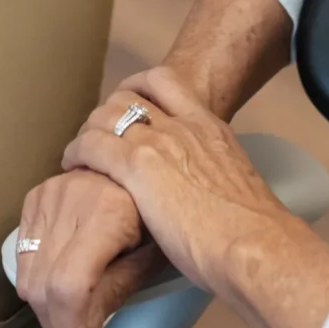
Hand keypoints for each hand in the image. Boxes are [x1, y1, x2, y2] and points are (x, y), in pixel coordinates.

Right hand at [12, 169, 171, 327]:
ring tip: (76, 321)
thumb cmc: (159, 215)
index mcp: (107, 213)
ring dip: (48, 310)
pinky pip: (23, 254)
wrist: (150, 163)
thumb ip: (113, 295)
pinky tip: (63, 290)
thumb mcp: (149, 257)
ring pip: (27, 275)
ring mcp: (50, 192)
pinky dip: (38, 282)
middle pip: (43, 286)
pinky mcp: (37, 195)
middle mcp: (72, 197)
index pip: (68, 287)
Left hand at [62, 66, 308, 302]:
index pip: (166, 82)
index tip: (127, 105)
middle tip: (98, 136)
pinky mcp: (137, 168)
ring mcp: (159, 143)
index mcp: (210, 127)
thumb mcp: (236, 187)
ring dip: (89, 130)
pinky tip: (72, 166)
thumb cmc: (255, 234)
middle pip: (128, 96)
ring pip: (106, 116)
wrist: (256, 245)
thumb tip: (210, 199)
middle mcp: (182, 125)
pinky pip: (93, 146)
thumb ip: (216, 179)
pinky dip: (78, 152)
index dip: (137, 87)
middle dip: (107, 112)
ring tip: (80, 153)